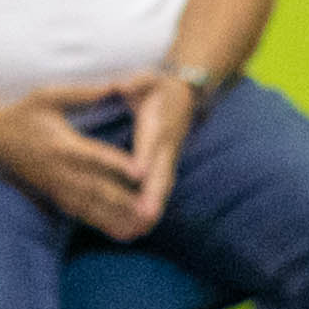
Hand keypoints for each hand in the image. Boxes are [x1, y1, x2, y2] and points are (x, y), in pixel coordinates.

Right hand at [0, 81, 165, 238]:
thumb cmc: (20, 114)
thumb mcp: (46, 97)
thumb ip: (80, 94)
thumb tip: (114, 86)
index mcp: (61, 144)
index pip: (95, 157)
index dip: (119, 165)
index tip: (142, 173)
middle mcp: (59, 170)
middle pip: (96, 188)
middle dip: (124, 202)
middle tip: (150, 211)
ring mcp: (55, 185)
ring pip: (90, 206)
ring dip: (116, 219)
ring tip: (141, 228)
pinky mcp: (53, 194)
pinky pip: (79, 212)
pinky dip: (100, 223)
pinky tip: (121, 233)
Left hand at [121, 69, 204, 212]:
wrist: (184, 93)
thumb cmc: (157, 86)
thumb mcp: (147, 79)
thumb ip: (136, 83)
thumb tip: (123, 85)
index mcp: (159, 125)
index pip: (152, 145)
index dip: (146, 160)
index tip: (140, 175)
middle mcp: (166, 146)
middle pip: (161, 175)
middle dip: (154, 197)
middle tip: (146, 218)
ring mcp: (168, 158)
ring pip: (163, 186)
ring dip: (154, 209)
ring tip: (142, 230)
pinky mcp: (165, 166)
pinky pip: (160, 189)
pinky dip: (153, 207)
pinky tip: (142, 226)